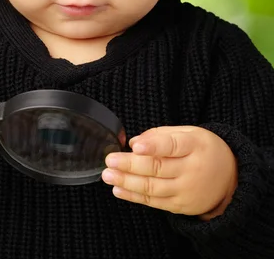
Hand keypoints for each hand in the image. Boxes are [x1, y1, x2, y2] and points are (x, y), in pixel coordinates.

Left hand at [102, 126, 237, 218]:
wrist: (230, 178)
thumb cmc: (202, 150)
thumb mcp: (188, 133)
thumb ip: (161, 135)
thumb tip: (134, 142)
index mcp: (195, 146)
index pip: (173, 145)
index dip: (153, 145)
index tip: (135, 145)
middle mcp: (192, 170)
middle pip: (158, 167)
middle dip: (130, 164)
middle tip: (110, 160)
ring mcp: (187, 190)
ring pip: (153, 187)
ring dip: (127, 182)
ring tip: (108, 175)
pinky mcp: (180, 205)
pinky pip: (154, 202)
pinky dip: (134, 196)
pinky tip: (118, 190)